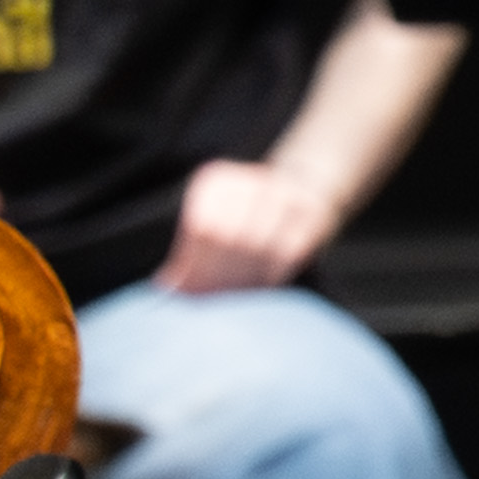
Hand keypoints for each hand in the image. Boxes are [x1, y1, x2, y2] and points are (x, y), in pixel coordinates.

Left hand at [164, 155, 346, 292]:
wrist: (301, 189)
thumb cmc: (246, 222)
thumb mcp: (214, 229)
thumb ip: (189, 258)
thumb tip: (168, 288)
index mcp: (215, 182)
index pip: (202, 228)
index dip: (197, 265)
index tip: (194, 292)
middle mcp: (249, 180)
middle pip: (229, 237)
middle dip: (222, 274)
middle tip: (219, 297)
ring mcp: (283, 192)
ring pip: (258, 246)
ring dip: (248, 277)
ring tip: (241, 294)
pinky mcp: (310, 210)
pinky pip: (287, 251)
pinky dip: (273, 273)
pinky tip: (266, 285)